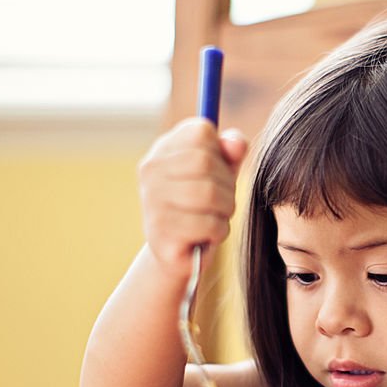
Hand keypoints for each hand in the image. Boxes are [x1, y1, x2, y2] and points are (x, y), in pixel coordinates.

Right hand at [137, 118, 247, 280]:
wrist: (179, 255)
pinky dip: (219, 232)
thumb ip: (231, 152)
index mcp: (162, 149)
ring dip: (225, 210)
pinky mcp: (161, 232)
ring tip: (216, 218)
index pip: (201, 131)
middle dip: (227, 186)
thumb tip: (236, 144)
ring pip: (210, 194)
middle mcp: (150, 171)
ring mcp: (152, 201)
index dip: (221, 154)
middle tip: (221, 203)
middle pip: (207, 162)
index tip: (215, 173)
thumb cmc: (203, 207)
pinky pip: (209, 224)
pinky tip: (208, 236)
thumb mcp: (222, 173)